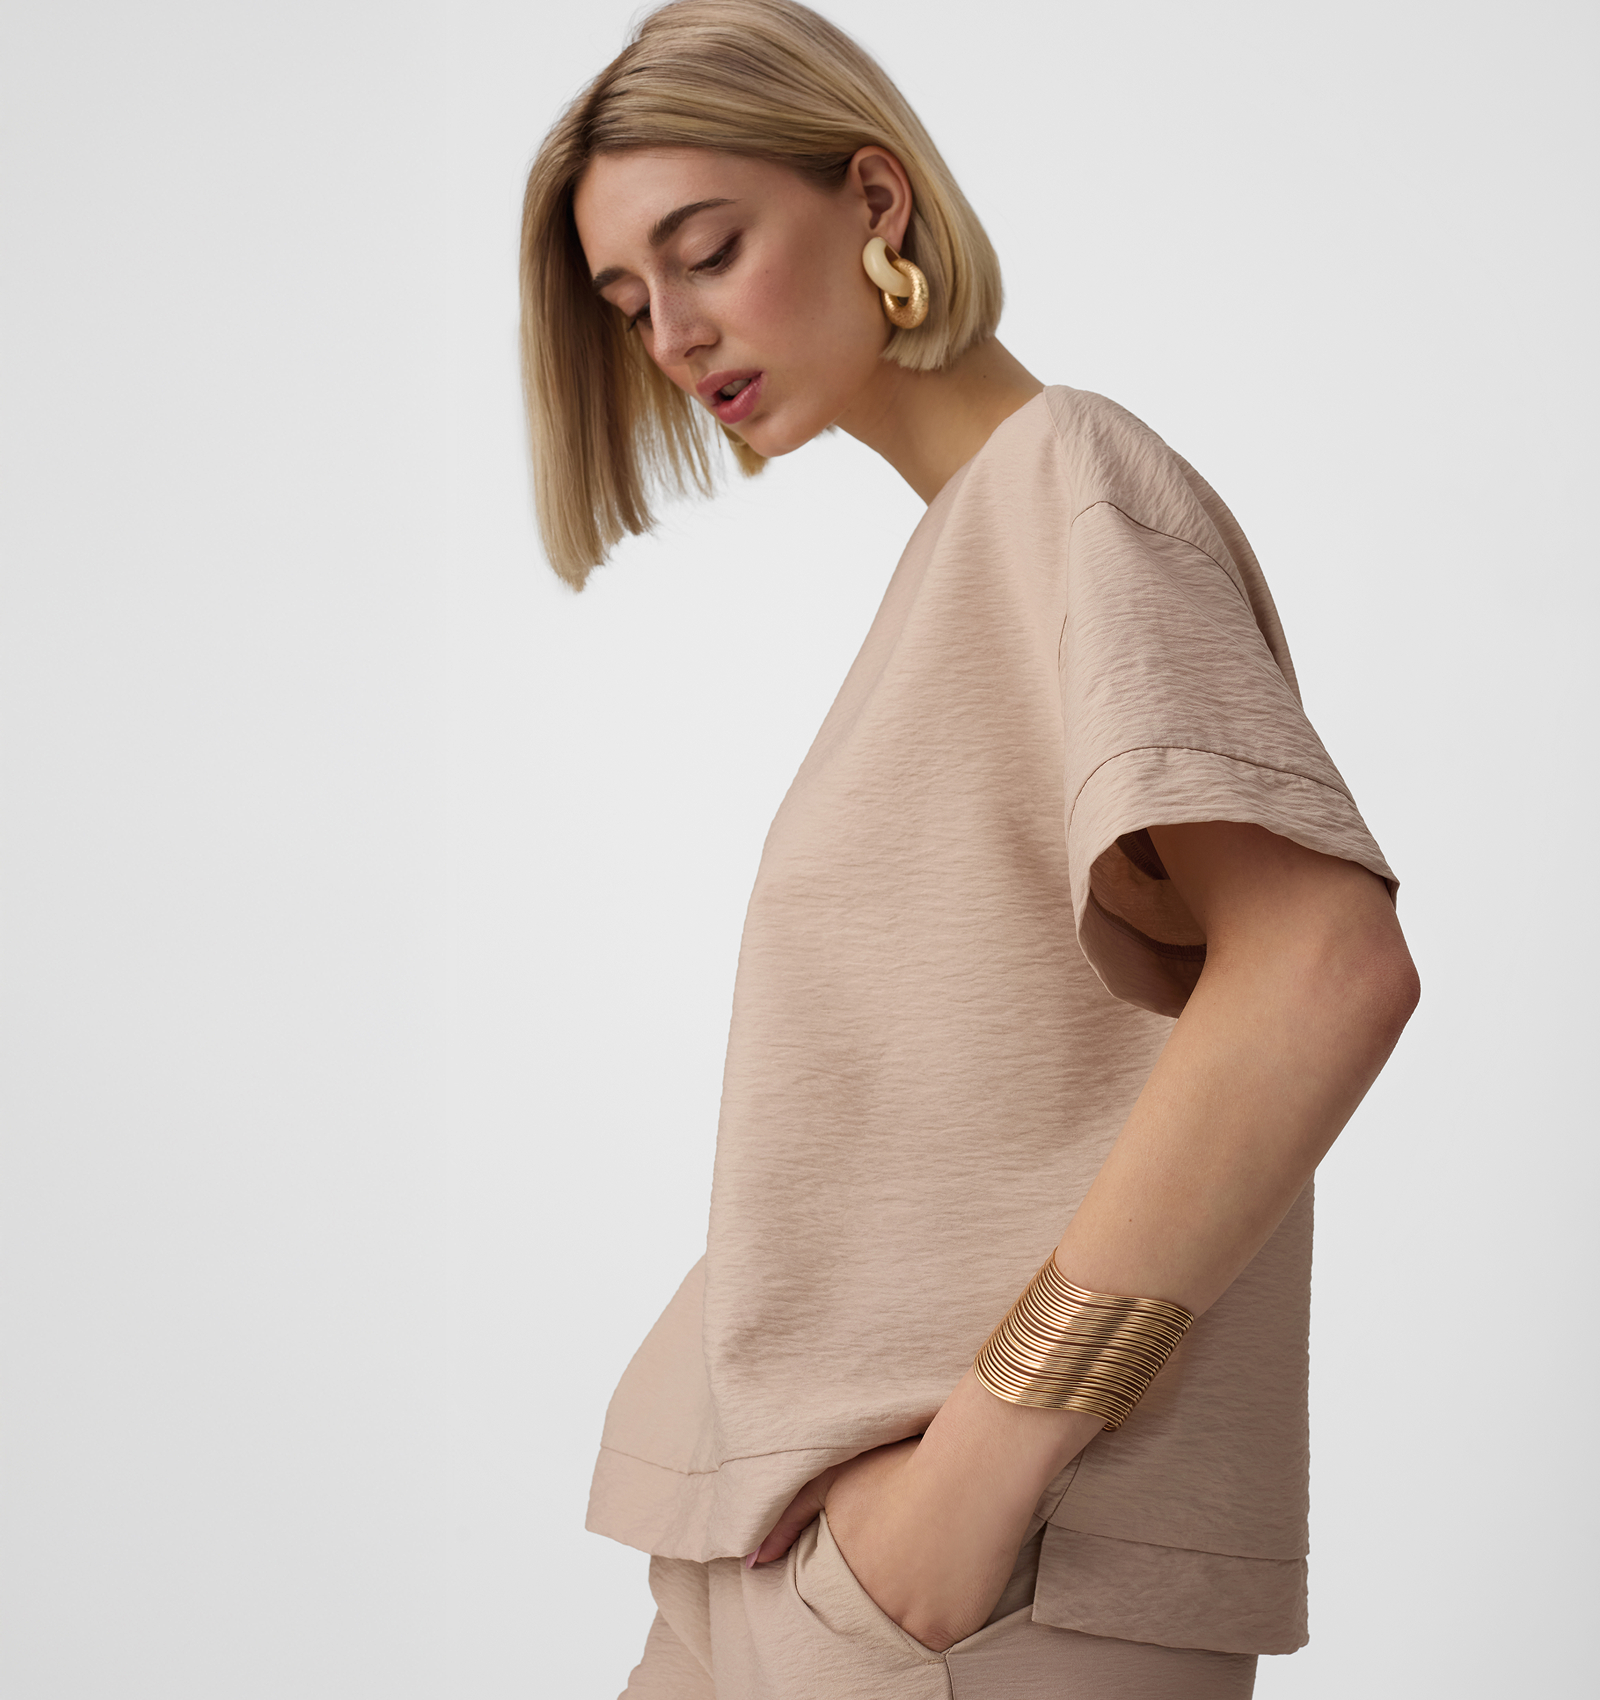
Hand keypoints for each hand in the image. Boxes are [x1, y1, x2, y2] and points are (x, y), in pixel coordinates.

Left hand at [748, 1371, 1099, 1651]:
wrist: (974, 1467)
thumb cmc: (906, 1465)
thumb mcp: (839, 1479)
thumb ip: (791, 1517)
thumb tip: (752, 1562)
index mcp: (834, 1568)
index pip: (832, 1599)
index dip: (859, 1579)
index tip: (880, 1557)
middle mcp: (861, 1601)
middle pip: (867, 1617)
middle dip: (885, 1594)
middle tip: (910, 1557)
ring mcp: (900, 1620)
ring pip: (902, 1630)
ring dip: (916, 1607)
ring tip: (935, 1560)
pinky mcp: (940, 1632)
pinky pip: (938, 1638)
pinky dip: (947, 1615)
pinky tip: (956, 1575)